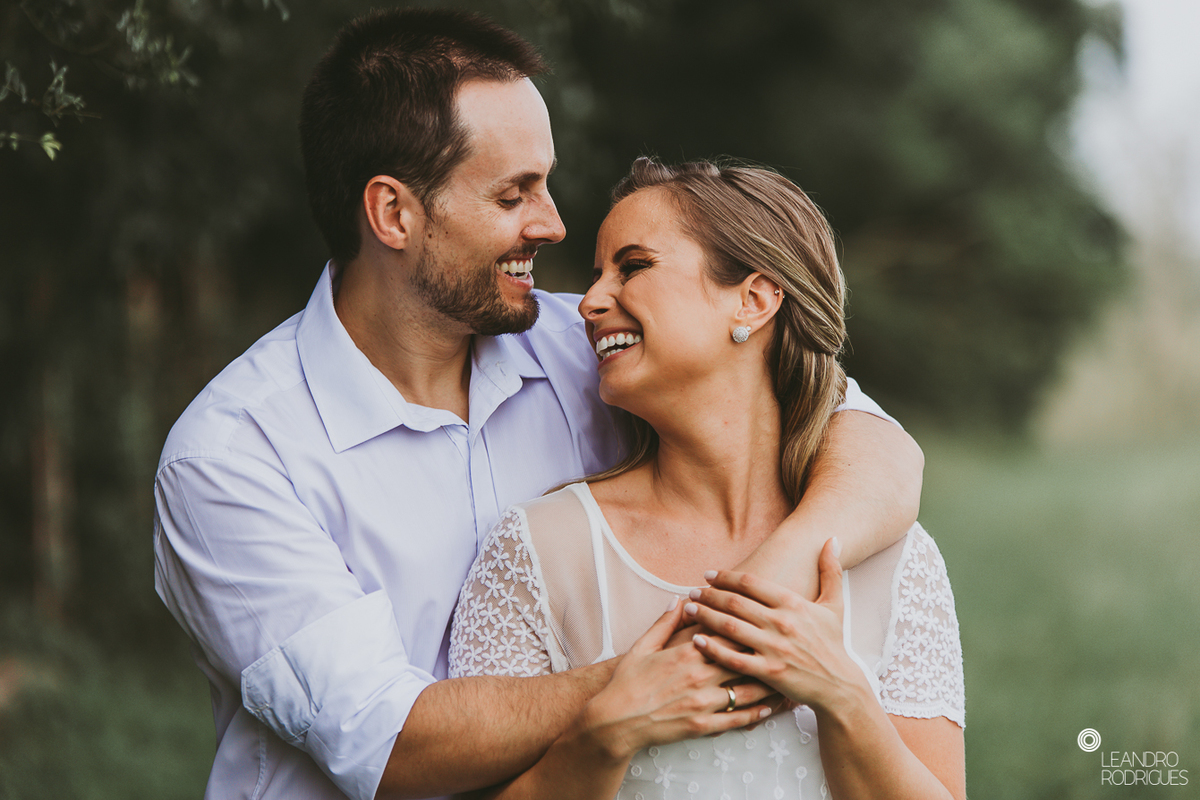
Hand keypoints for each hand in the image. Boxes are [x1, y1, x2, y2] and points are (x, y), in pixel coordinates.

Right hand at [580, 598, 773, 760]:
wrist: (615, 720)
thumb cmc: (627, 682)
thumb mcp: (643, 646)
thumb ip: (665, 622)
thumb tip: (679, 599)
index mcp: (687, 654)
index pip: (728, 636)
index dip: (749, 628)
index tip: (766, 622)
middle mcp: (699, 677)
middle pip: (744, 662)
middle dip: (767, 655)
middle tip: (788, 649)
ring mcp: (702, 703)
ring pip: (746, 693)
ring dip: (769, 687)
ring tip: (787, 681)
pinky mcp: (701, 726)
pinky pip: (735, 720)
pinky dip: (754, 714)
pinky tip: (768, 710)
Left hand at [684, 538, 869, 712]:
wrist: (841, 685)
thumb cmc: (834, 643)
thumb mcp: (836, 604)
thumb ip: (831, 571)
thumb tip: (833, 538)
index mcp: (794, 603)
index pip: (751, 583)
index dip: (726, 577)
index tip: (708, 575)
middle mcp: (782, 623)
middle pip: (735, 602)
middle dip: (709, 595)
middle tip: (692, 591)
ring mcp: (775, 648)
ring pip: (730, 627)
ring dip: (705, 616)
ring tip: (688, 610)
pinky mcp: (769, 672)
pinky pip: (733, 658)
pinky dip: (713, 648)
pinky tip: (697, 640)